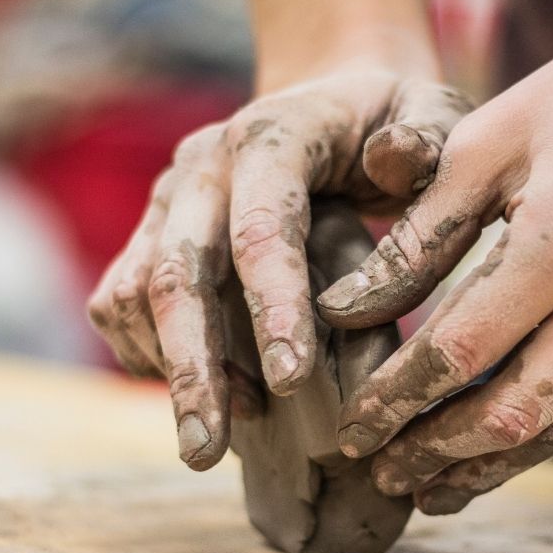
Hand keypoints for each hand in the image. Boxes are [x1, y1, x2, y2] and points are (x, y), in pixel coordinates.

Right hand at [86, 69, 471, 469]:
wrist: (330, 101)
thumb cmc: (392, 120)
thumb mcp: (431, 111)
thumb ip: (426, 137)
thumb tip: (391, 162)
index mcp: (272, 137)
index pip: (261, 228)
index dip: (272, 307)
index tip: (292, 384)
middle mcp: (202, 167)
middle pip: (176, 272)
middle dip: (192, 368)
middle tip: (205, 452)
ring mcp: (168, 201)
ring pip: (134, 294)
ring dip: (170, 370)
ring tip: (219, 435)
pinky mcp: (150, 233)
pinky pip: (121, 302)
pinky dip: (149, 357)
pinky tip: (206, 394)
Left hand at [317, 2, 552, 513]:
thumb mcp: (488, 143)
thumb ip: (417, 237)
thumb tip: (345, 314)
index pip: (458, 351)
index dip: (395, 400)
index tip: (351, 428)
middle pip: (512, 412)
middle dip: (437, 453)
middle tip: (385, 473)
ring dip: (496, 464)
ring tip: (437, 487)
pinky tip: (510, 444)